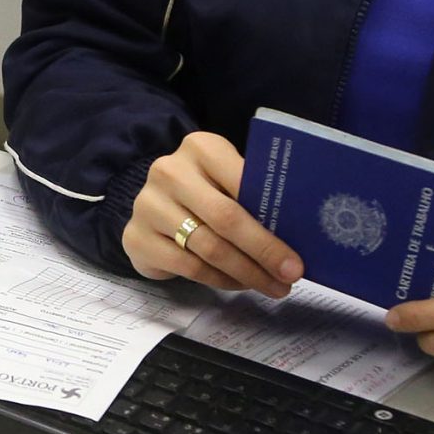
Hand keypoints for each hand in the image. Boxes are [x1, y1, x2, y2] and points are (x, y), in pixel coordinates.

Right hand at [121, 131, 302, 297]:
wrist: (153, 207)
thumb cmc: (204, 192)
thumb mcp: (227, 181)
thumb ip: (253, 196)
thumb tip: (296, 236)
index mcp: (200, 148)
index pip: (242, 184)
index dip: (272, 223)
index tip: (297, 256)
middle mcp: (169, 171)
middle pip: (226, 219)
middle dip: (263, 253)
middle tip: (289, 277)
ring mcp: (148, 204)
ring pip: (209, 248)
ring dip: (246, 273)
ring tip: (271, 286)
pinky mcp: (136, 237)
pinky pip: (189, 266)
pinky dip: (220, 280)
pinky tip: (239, 284)